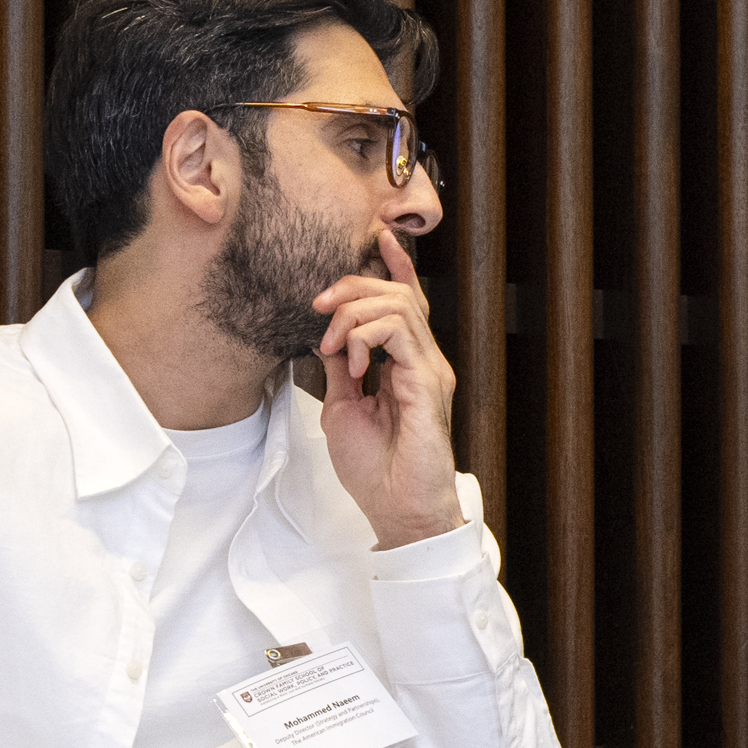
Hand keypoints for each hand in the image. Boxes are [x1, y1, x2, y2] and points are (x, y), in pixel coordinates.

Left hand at [315, 228, 465, 549]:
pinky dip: (364, 336)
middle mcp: (423, 360)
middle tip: (318, 305)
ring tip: (331, 342)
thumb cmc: (376, 470)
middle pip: (398, 293)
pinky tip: (351, 361)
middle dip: (354, 285)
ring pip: (397, 304)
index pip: (405, 302)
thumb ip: (339, 368)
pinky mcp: (427, 380)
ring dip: (353, 312)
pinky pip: (397, 331)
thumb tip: (325, 336)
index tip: (374, 237)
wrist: (398, 510)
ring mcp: (428, 368)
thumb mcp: (342, 408)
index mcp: (407, 364)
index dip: (392, 266)